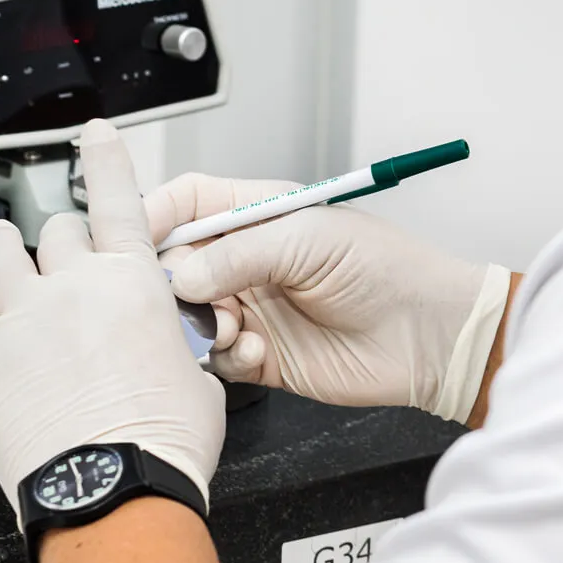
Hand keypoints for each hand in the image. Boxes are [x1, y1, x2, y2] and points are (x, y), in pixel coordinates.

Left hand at [0, 120, 225, 519]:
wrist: (112, 491)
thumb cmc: (160, 444)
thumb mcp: (197, 379)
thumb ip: (175, 343)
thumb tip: (165, 348)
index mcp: (132, 282)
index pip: (117, 198)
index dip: (106, 159)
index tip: (95, 134)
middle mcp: (72, 285)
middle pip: (59, 230)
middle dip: (64, 239)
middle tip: (65, 259)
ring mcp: (21, 314)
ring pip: (1, 251)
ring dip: (3, 247)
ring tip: (2, 251)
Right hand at [145, 175, 511, 422]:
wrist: (428, 336)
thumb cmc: (385, 269)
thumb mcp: (306, 239)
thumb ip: (236, 254)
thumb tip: (178, 276)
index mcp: (257, 215)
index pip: (186, 204)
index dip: (154, 215)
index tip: (133, 238)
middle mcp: (249, 260)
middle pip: (175, 264)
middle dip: (172, 282)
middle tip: (188, 296)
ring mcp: (252, 308)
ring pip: (189, 315)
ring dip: (199, 324)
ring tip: (230, 327)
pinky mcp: (260, 355)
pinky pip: (217, 358)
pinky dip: (225, 356)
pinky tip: (255, 350)